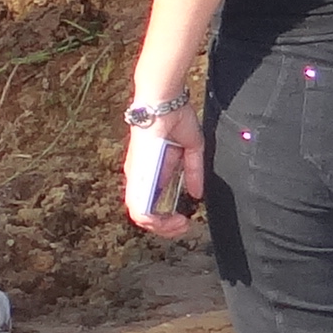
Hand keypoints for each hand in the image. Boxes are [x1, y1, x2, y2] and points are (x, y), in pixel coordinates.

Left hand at [119, 102, 203, 240]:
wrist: (164, 103)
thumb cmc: (176, 118)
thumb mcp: (192, 149)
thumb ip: (194, 172)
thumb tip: (197, 194)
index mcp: (152, 172)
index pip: (153, 205)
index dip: (168, 219)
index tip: (186, 219)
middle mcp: (140, 178)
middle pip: (145, 216)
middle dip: (166, 228)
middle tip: (184, 226)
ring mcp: (136, 177)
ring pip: (140, 215)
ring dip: (162, 227)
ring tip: (180, 225)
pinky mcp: (136, 175)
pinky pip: (138, 206)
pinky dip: (154, 219)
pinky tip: (172, 219)